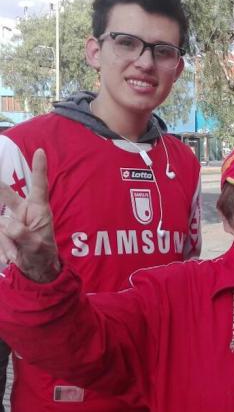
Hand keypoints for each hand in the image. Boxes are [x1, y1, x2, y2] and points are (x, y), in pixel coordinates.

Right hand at [0, 149, 59, 281]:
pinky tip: (8, 257)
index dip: (39, 169)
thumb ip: (24, 236)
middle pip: (6, 194)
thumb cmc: (42, 255)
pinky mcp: (2, 229)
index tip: (40, 152)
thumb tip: (9, 225)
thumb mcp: (36, 248)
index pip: (39, 187)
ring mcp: (10, 220)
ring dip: (5, 242)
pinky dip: (2, 248)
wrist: (34, 269)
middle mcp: (23, 211)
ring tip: (14, 256)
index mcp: (39, 211)